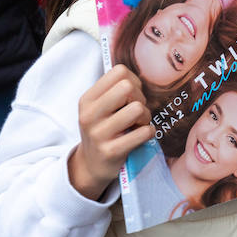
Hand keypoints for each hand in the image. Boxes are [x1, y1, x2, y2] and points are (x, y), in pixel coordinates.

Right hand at [67, 65, 152, 200]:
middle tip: (136, 111)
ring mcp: (98, 134)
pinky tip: (140, 136)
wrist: (92, 165)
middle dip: (140, 97)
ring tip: (138, 124)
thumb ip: (115, 90)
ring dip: (145, 116)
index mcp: (87, 99)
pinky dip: (149, 132)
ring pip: (137, 109)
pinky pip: (144, 132)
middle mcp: (89, 115)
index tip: (131, 96)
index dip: (133, 81)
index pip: (119, 72)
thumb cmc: (104, 129)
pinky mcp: (111, 151)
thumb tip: (139, 75)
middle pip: (127, 87)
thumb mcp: (100, 107)